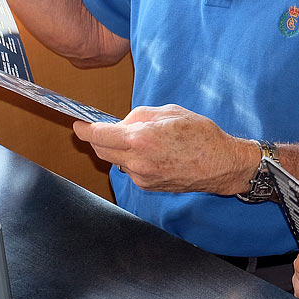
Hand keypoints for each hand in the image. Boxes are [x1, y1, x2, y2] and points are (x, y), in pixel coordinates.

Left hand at [72, 104, 256, 195]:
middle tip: (105, 130)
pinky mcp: (148, 186)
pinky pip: (131, 171)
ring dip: (120, 150)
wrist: (220, 164)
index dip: (85, 130)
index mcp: (140, 138)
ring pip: (117, 162)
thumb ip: (140, 115)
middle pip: (102, 152)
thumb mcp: (170, 112)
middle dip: (99, 140)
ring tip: (144, 141)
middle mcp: (137, 161)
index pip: (99, 136)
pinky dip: (134, 160)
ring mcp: (142, 177)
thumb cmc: (201, 135)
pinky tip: (154, 154)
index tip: (78, 125)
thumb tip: (123, 123)